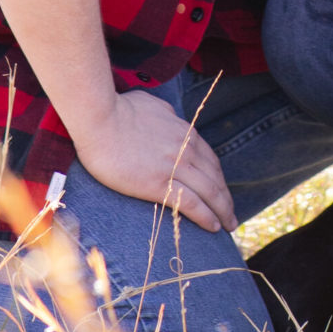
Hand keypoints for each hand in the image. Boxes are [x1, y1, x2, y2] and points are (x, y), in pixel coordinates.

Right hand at [71, 88, 235, 232]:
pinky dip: (205, 216)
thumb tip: (170, 119)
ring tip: (228, 225)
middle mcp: (185, 149)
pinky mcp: (158, 184)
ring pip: (209, 192)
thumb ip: (166, 115)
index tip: (222, 192)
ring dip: (222, 211)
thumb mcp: (152, 105)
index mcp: (184, 132)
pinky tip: (212, 226)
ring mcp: (174, 167)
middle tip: (232, 216)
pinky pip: (190, 203)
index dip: (219, 178)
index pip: (210, 160)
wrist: (100, 119)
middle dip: (226, 199)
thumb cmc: (119, 108)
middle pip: (215, 178)